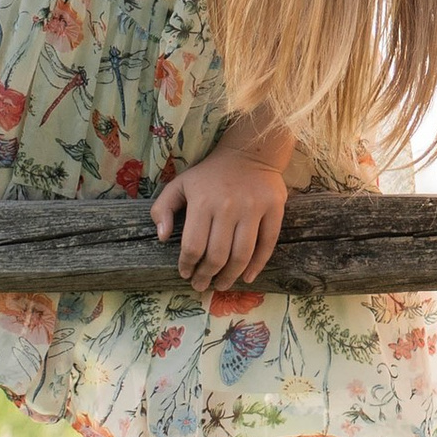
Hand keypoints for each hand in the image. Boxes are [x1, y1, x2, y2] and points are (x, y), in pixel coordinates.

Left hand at [152, 132, 291, 296]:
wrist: (250, 151)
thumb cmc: (210, 173)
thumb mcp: (180, 184)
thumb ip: (162, 209)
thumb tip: (162, 237)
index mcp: (202, 202)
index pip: (193, 246)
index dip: (187, 265)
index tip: (185, 273)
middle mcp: (228, 207)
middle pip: (217, 255)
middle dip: (207, 276)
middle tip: (202, 285)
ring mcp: (254, 208)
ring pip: (242, 255)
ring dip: (230, 276)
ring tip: (222, 284)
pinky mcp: (274, 209)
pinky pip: (267, 244)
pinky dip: (257, 265)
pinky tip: (247, 276)